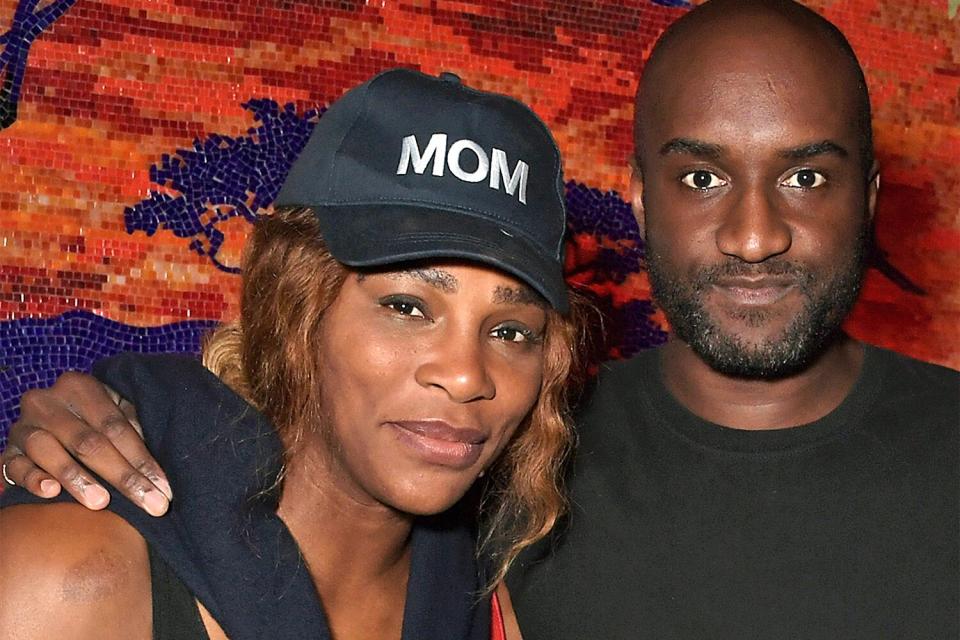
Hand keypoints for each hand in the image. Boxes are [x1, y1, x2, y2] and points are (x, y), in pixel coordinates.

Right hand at [2, 371, 171, 515]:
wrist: (49, 418)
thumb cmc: (94, 420)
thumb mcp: (115, 413)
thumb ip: (132, 429)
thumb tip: (151, 467)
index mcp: (80, 387)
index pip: (116, 426)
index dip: (142, 460)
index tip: (164, 490)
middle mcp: (47, 402)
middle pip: (89, 442)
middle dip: (123, 477)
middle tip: (150, 505)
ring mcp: (23, 427)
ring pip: (50, 451)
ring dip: (77, 479)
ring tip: (102, 502)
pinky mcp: (7, 452)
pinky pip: (15, 466)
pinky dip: (33, 479)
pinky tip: (51, 493)